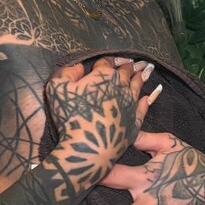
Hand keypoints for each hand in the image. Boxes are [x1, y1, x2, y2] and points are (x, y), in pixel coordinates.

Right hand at [44, 56, 159, 164]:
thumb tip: (79, 67)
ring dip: (141, 78)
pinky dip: (147, 101)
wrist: (88, 146)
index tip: (114, 59)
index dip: (108, 60)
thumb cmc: (70, 116)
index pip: (107, 62)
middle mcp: (121, 87)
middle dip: (130, 66)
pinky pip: (143, 108)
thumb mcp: (57, 89)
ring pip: (137, 87)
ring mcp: (130, 104)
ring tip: (147, 72)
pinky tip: (148, 97)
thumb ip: (67, 73)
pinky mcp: (135, 122)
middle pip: (126, 72)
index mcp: (104, 75)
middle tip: (139, 62)